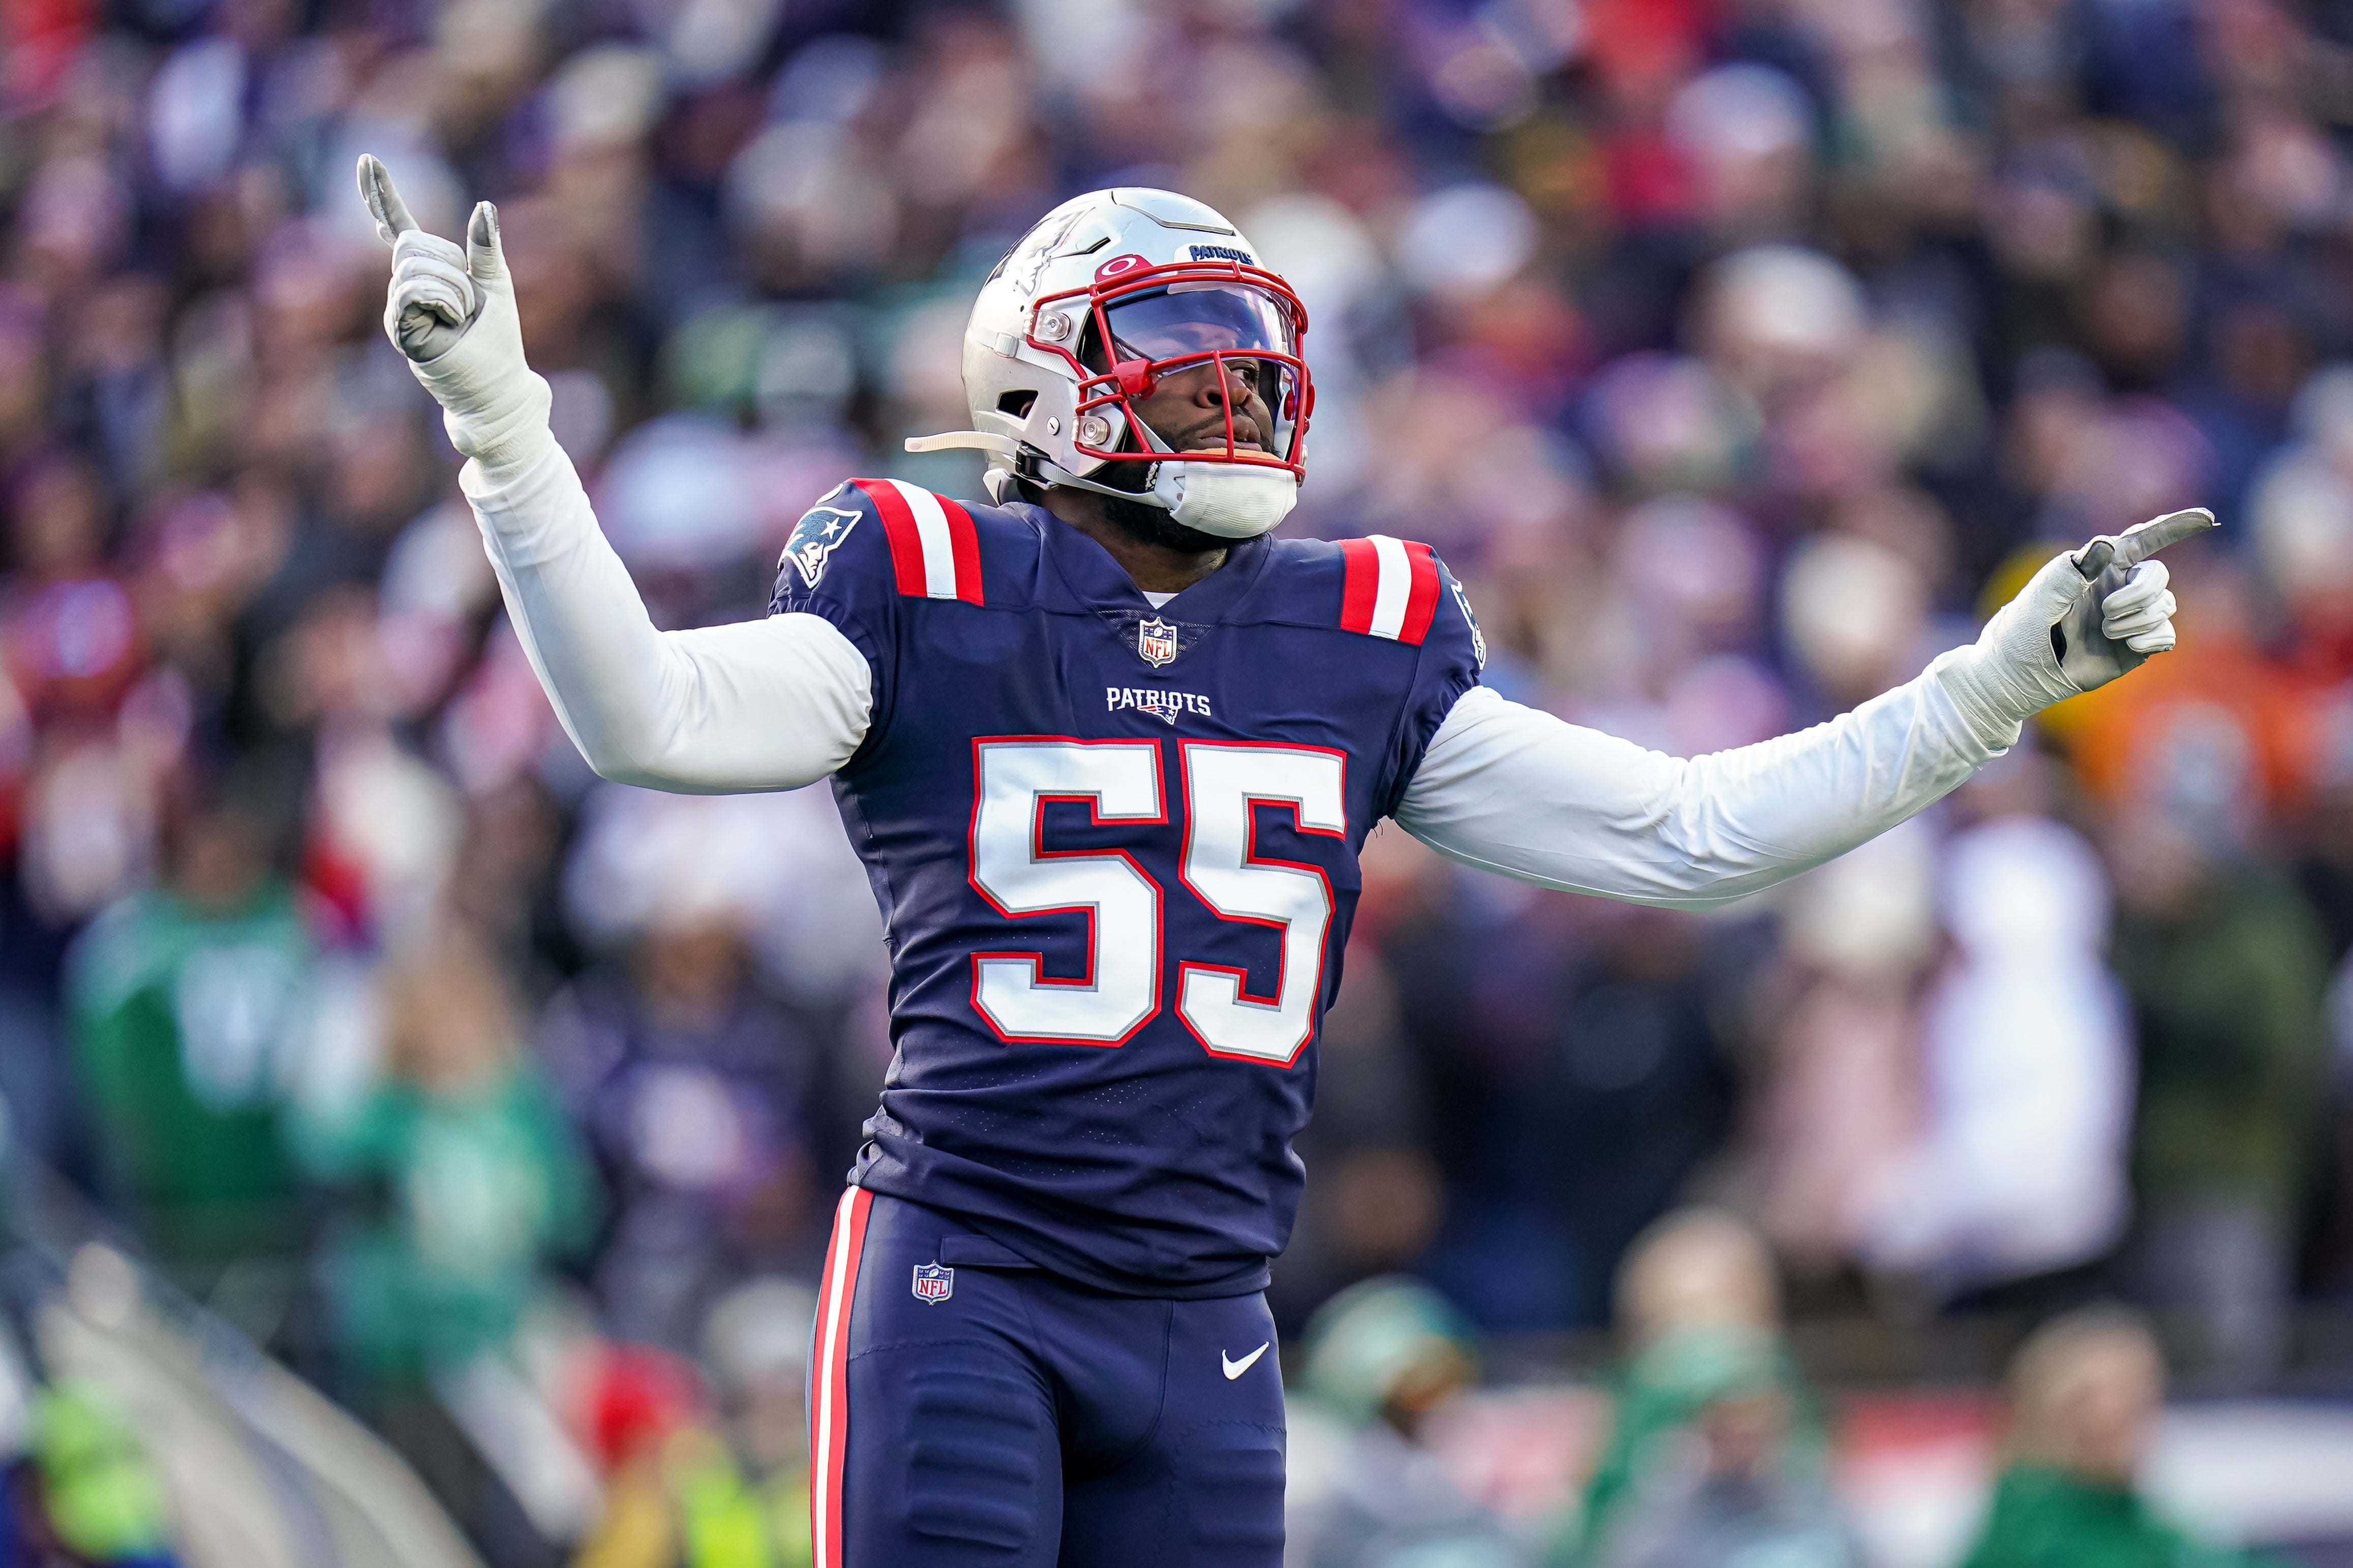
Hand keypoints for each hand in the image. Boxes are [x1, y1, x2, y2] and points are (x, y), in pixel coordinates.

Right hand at [358, 154, 550, 476]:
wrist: (498, 388)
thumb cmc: (498, 341)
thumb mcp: (497, 284)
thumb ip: (486, 247)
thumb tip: (483, 205)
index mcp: (428, 271)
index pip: (398, 225)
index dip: (382, 194)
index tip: (367, 160)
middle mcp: (405, 286)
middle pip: (411, 244)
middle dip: (451, 267)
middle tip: (467, 305)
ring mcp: (397, 308)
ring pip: (414, 268)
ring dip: (453, 290)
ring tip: (461, 320)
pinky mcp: (399, 329)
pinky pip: (412, 293)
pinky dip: (443, 302)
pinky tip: (450, 324)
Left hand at [1941, 508, 2213, 739]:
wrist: (2018, 674)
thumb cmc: (2021, 629)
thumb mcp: (2039, 598)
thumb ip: (2071, 572)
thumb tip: (2105, 544)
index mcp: (2099, 567)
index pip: (2143, 539)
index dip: (2175, 526)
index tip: (2206, 518)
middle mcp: (2120, 588)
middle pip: (2160, 575)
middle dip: (2141, 592)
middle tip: (2107, 611)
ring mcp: (2130, 617)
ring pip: (2166, 606)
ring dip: (2137, 619)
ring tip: (2105, 631)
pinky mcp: (2137, 646)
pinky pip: (2166, 635)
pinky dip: (2151, 639)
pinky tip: (2127, 645)